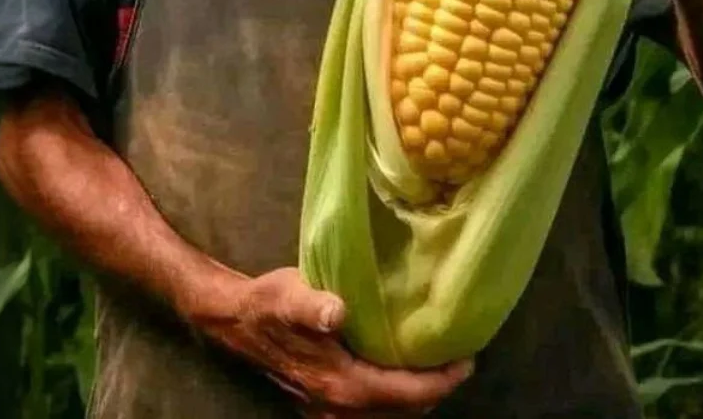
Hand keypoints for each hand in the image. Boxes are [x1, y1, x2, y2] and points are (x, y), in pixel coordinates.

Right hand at [181, 265, 473, 415]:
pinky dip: (394, 397)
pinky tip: (400, 368)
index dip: (440, 381)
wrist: (235, 321)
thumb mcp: (290, 296)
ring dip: (415, 395)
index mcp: (341, 384)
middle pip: (402, 410)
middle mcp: (339, 405)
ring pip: (388, 414)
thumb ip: (313, 306)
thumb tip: (337, 312)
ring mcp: (330, 408)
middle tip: (459, 357)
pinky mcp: (324, 402)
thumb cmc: (269, 303)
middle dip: (435, 389)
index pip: (404, 394)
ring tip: (437, 362)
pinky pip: (372, 409)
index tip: (467, 359)